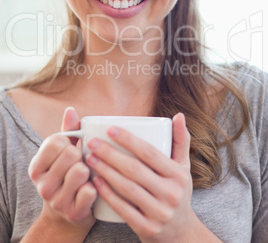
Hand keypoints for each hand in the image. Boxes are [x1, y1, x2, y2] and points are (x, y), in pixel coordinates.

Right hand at [28, 108, 96, 238]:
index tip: (70, 148)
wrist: (68, 213)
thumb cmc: (68, 174)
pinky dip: (95, 187)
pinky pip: (90, 190)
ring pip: (80, 171)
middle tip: (80, 163)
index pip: (55, 141)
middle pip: (70, 154)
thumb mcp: (63, 153)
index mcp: (36, 167)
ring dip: (89, 171)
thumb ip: (68, 132)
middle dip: (80, 155)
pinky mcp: (73, 213)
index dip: (68, 141)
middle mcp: (42, 185)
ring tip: (87, 175)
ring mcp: (57, 201)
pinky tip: (92, 189)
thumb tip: (70, 110)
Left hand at [86, 113, 195, 241]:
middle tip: (92, 143)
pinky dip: (108, 194)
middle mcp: (171, 194)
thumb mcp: (184, 167)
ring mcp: (159, 213)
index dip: (129, 140)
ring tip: (90, 158)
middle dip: (110, 154)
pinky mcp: (147, 229)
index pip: (150, 153)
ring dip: (105, 171)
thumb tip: (179, 115)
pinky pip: (123, 209)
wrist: (181, 233)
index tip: (110, 129)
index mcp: (178, 175)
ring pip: (127, 188)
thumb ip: (181, 140)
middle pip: (134, 170)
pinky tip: (95, 181)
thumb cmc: (178, 192)